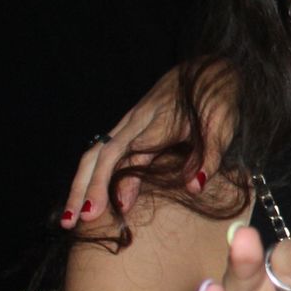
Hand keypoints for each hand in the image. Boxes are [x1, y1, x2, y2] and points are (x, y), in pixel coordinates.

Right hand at [65, 65, 232, 225]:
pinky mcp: (127, 124)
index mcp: (161, 122)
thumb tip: (195, 187)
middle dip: (87, 187)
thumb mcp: (222, 127)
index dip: (123, 181)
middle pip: (104, 155)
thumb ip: (209, 156)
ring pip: (95, 152)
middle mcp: (138, 121)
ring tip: (68, 216)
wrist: (206, 70)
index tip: (117, 209)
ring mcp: (129, 121)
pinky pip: (101, 149)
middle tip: (75, 220)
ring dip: (80, 183)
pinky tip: (82, 195)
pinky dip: (88, 173)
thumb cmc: (217, 100)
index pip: (133, 153)